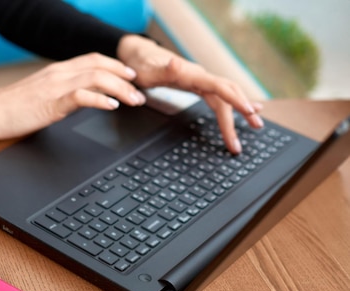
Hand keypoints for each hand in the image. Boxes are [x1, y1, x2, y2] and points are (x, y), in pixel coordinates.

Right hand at [0, 53, 144, 140]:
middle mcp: (59, 74)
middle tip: (141, 89)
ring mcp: (55, 86)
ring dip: (120, 88)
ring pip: (95, 78)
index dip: (116, 65)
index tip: (131, 76)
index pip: (92, 60)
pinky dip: (100, 99)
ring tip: (134, 100)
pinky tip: (112, 106)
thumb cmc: (12, 108)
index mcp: (57, 71)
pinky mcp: (51, 102)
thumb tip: (79, 99)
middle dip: (124, 76)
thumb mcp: (42, 96)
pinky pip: (81, 96)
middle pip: (99, 66)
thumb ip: (61, 93)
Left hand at [117, 34, 263, 153]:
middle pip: (227, 94)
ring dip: (242, 111)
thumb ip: (163, 70)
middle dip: (243, 111)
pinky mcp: (198, 86)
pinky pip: (220, 97)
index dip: (235, 98)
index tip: (249, 110)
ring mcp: (201, 82)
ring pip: (226, 97)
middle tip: (257, 127)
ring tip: (257, 125)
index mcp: (191, 75)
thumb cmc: (142, 66)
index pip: (219, 86)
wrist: (140, 56)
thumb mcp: (148, 71)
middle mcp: (200, 77)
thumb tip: (175, 63)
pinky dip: (234, 105)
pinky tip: (247, 110)